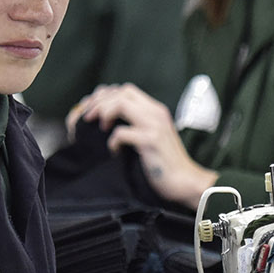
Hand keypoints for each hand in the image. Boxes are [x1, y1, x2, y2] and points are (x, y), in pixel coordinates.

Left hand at [66, 84, 217, 208]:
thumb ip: (136, 126)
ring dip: (103, 113)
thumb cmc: (165, 165)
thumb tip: (105, 122)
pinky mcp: (151, 141)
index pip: (125, 90)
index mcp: (155, 110)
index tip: (91, 109)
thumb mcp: (151, 137)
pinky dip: (112, 140)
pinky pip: (122, 132)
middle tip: (87, 118)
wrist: (186, 182)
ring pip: (121, 103)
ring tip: (98, 128)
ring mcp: (155, 125)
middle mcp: (156, 113)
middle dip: (99, 101)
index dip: (105, 96)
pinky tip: (113, 151)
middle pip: (121, 92)